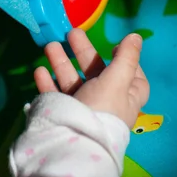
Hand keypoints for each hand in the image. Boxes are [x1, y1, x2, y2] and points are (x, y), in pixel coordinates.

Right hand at [34, 29, 149, 128]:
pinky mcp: (63, 115)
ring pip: (73, 81)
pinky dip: (48, 82)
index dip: (126, 61)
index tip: (114, 46)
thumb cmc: (102, 108)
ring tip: (49, 45)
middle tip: (71, 33)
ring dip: (62, 62)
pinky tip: (40, 71)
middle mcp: (107, 103)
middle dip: (84, 52)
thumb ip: (126, 57)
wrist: (74, 143)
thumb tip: (136, 37)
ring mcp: (84, 110)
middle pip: (97, 73)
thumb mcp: (118, 79)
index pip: (133, 78)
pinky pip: (56, 96)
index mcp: (126, 98)